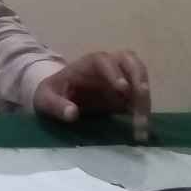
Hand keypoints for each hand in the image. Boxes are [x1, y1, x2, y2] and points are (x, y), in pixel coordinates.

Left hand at [33, 50, 150, 140]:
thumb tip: (71, 114)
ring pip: (140, 76)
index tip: (122, 88)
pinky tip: (142, 130)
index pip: (103, 60)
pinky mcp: (127, 93)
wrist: (59, 97)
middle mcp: (108, 66)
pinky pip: (140, 97)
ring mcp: (120, 77)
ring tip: (142, 122)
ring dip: (145, 97)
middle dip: (138, 78)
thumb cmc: (52, 93)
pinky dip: (144, 110)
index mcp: (87, 63)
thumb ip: (56, 105)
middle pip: (129, 61)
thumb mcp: (46, 99)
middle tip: (141, 97)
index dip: (114, 72)